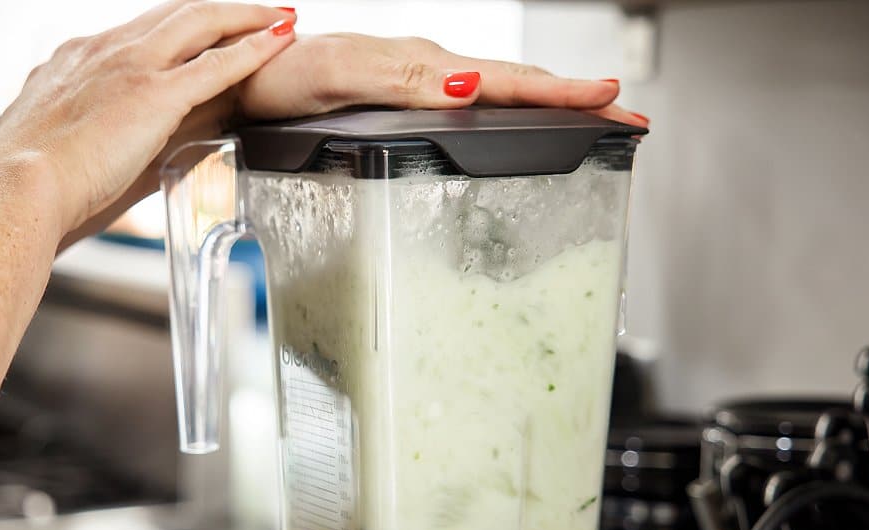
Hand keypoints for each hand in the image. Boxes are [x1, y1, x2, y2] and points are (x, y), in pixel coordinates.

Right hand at [0, 1, 297, 236]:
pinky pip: (217, 63)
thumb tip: (101, 153)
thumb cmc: (29, 183)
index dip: (177, 25)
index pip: (139, 30)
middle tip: (256, 10)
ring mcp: (131, 67)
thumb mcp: (52, 144)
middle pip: (174, 13)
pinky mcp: (154, 95)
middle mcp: (105, 50)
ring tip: (280, 15)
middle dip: (219, 9)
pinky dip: (254, 48)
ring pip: (201, 22)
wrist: (18, 186)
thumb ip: (82, 137)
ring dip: (246, 16)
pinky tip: (280, 41)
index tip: (202, 27)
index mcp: (76, 58)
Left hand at [236, 33, 645, 125]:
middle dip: (575, 100)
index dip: (563, 96)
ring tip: (591, 117)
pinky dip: (505, 109)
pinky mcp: (402, 97)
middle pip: (515, 85)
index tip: (614, 105)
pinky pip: (468, 102)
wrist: (242, 76)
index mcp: (422, 68)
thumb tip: (464, 90)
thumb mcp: (337, 77)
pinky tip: (514, 121)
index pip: (508, 82)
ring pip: (497, 91)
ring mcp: (417, 84)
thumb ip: (398, 81)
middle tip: (626, 116)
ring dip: (547, 103)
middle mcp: (427, 72)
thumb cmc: (281, 77)